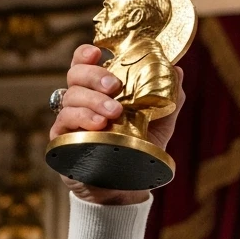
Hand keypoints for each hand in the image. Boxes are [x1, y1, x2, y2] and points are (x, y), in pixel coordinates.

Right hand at [50, 44, 185, 204]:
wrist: (128, 186)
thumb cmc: (140, 148)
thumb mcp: (161, 122)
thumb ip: (169, 96)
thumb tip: (177, 70)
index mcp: (101, 90)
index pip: (85, 64)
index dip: (86, 55)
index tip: (98, 52)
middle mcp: (81, 101)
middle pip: (75, 75)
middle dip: (94, 75)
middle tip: (114, 85)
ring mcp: (69, 120)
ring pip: (70, 97)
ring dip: (93, 100)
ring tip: (114, 112)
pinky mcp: (62, 141)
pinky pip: (63, 122)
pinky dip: (81, 118)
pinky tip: (99, 125)